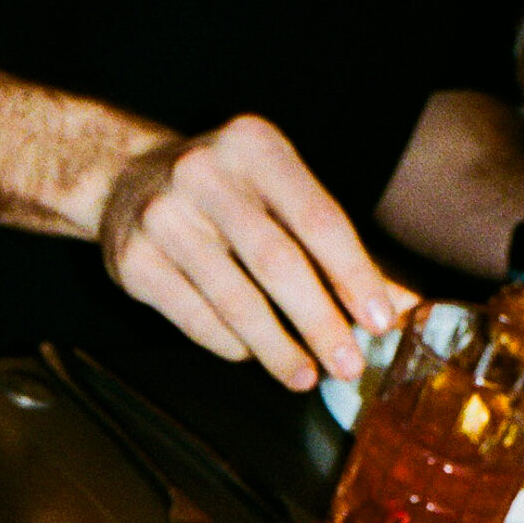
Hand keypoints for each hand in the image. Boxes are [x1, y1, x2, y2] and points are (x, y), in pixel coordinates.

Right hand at [99, 116, 411, 388]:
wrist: (123, 178)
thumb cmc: (223, 191)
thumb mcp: (278, 194)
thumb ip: (335, 249)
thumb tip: (400, 308)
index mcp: (255, 146)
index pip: (318, 218)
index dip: (354, 275)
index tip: (381, 322)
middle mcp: (206, 174)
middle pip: (277, 263)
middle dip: (319, 321)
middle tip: (348, 364)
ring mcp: (164, 217)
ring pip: (235, 301)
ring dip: (277, 348)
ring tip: (305, 376)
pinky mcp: (134, 261)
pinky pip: (196, 319)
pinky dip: (231, 344)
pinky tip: (252, 354)